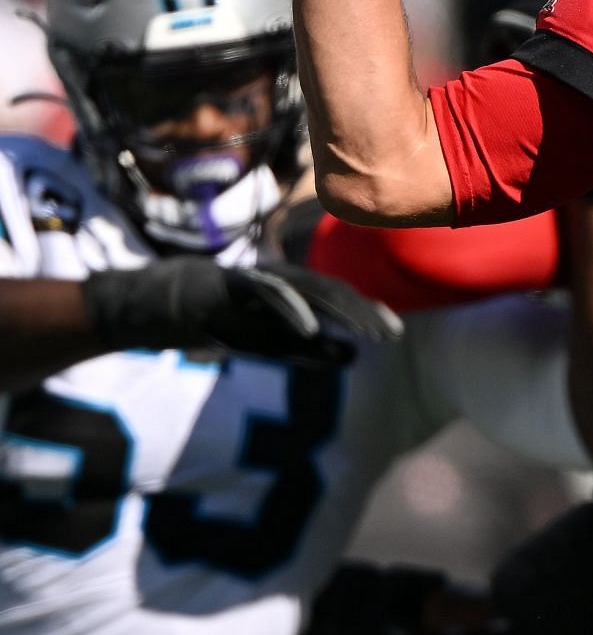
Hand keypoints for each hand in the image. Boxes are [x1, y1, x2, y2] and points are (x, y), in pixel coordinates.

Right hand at [83, 257, 402, 366]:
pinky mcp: (230, 282)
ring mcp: (256, 277)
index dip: (366, 313)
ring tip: (367, 330)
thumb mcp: (269, 344)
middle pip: (331, 289)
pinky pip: (266, 291)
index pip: (338, 298)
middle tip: (392, 333)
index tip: (394, 334)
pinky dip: (291, 307)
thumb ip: (309, 351)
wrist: (155, 308)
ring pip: (307, 286)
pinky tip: (311, 327)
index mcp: (292, 289)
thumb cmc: (217, 322)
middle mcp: (280, 277)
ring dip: (340, 307)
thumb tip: (353, 357)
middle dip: (363, 310)